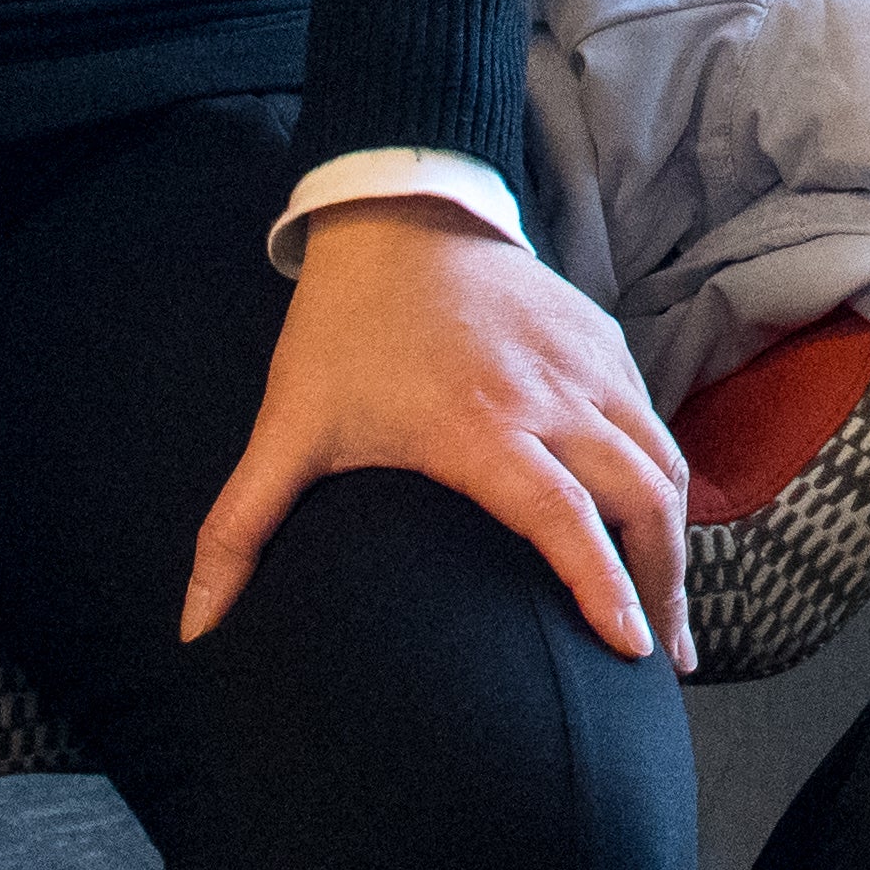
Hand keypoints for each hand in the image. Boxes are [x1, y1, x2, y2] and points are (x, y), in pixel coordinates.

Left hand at [188, 197, 690, 667]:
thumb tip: (194, 630)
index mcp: (478, 429)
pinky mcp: (603, 338)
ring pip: (663, 458)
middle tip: (662, 657)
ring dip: (675, 535)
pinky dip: (664, 475)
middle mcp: (550, 397)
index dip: (605, 588)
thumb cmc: (340, 332)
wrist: (396, 212)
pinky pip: (654, 418)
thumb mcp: (287, 430)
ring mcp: (587, 364)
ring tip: (672, 605)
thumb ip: (239, 533)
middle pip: (642, 497)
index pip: (564, 520)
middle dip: (666, 583)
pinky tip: (654, 519)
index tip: (633, 649)